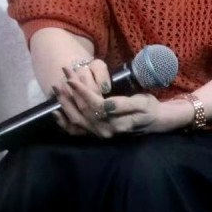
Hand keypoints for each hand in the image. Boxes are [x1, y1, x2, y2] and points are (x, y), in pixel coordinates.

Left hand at [55, 68, 192, 138]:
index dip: (81, 91)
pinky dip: (65, 123)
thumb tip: (105, 105)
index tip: (71, 79)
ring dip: (64, 105)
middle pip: (82, 111)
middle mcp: (105, 131)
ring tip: (56, 89)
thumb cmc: (150, 109)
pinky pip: (77, 131)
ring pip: (76, 120)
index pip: (93, 105)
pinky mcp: (97, 134)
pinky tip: (56, 113)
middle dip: (70, 94)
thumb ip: (123, 104)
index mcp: (116, 122)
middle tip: (61, 77)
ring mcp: (100, 134)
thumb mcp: (142, 103)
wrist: (156, 122)